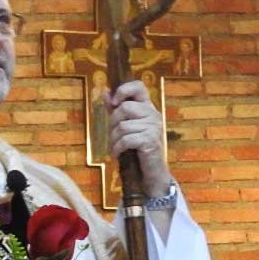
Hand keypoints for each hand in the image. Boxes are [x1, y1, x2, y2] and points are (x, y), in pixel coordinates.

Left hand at [105, 80, 170, 196]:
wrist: (151, 172)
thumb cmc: (137, 148)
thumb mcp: (125, 126)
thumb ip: (116, 109)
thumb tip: (104, 92)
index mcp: (148, 107)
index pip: (138, 87)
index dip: (123, 90)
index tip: (115, 103)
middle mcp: (153, 114)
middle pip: (125, 108)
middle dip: (113, 123)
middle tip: (114, 136)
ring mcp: (153, 128)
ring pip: (122, 126)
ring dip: (113, 139)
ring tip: (116, 147)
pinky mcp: (150, 141)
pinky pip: (126, 140)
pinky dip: (117, 148)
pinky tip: (117, 154)